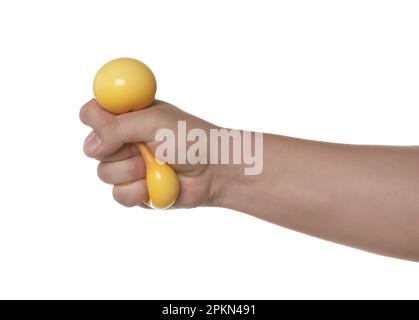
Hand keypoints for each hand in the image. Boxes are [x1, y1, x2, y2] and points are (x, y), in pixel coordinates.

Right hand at [80, 99, 220, 207]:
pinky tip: (157, 184)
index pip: (92, 113)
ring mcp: (128, 167)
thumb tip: (89, 147)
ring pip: (104, 173)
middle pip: (92, 147)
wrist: (215, 171)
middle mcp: (124, 141)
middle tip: (143, 147)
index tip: (110, 125)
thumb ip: (118, 128)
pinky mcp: (135, 190)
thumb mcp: (154, 122)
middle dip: (118, 150)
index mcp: (128, 116)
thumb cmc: (192, 139)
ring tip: (157, 165)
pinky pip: (119, 195)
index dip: (95, 119)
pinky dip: (138, 191)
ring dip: (131, 171)